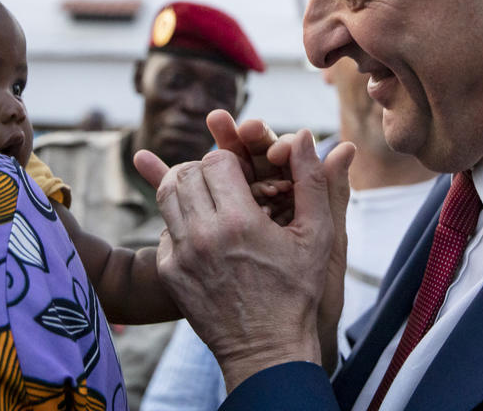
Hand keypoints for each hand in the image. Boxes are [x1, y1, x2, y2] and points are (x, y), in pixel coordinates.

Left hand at [134, 130, 353, 390]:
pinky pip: (165, 226)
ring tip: (211, 197)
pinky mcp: (169, 272)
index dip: (231, 160)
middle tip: (226, 182)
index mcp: (240, 221)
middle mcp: (204, 235)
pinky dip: (180, 220)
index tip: (244, 175)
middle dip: (206, 170)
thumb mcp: (317, 234)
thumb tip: (304, 133)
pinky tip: (204, 231)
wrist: (266, 348)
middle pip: (187, 172)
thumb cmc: (297, 289)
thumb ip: (311, 179)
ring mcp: (181, 255)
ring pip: (167, 194)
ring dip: (187, 187)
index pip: (216, 160)